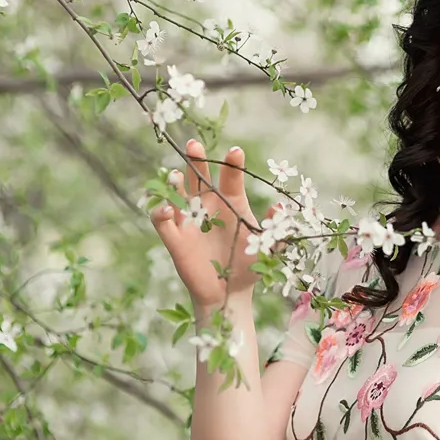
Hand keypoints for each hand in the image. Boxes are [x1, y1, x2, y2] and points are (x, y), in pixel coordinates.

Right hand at [149, 139, 263, 307]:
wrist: (229, 293)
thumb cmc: (249, 266)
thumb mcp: (267, 249)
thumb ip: (275, 229)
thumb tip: (280, 208)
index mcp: (230, 204)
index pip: (230, 178)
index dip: (232, 164)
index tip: (236, 152)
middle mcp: (207, 207)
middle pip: (198, 177)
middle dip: (196, 160)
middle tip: (194, 145)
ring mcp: (189, 221)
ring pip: (176, 194)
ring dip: (173, 183)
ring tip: (175, 175)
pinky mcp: (175, 239)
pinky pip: (161, 221)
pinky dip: (159, 212)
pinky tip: (166, 209)